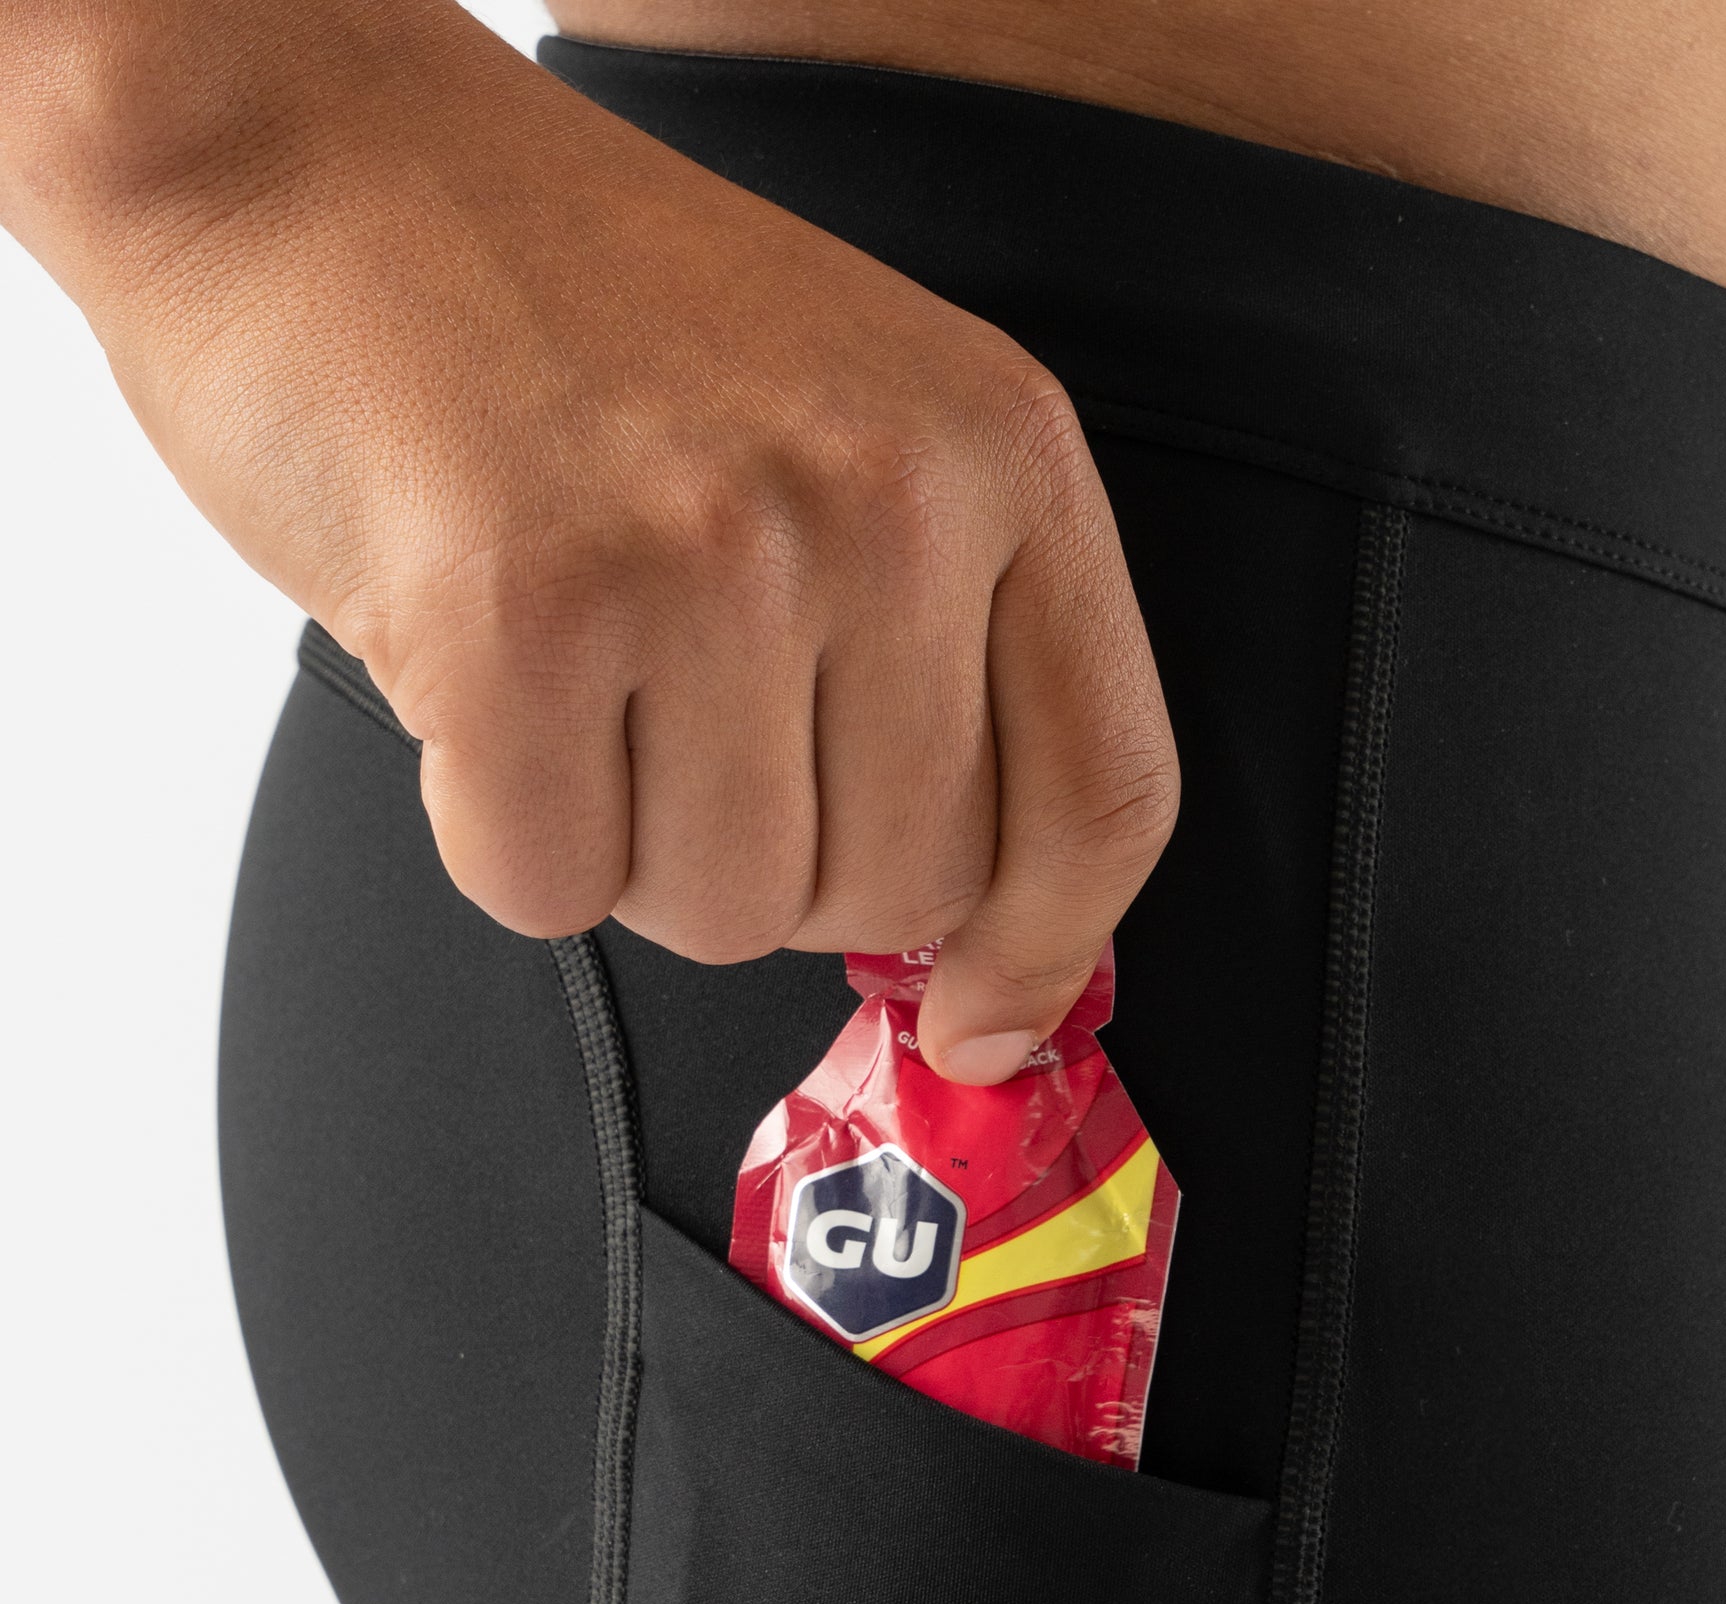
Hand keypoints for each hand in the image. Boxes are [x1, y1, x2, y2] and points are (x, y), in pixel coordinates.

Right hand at [5, 0, 1177, 1077]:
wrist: (307, 143)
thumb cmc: (567, 315)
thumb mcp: (841, 429)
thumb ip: (940, 656)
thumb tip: (982, 964)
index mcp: (999, 447)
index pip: (1105, 789)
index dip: (1048, 950)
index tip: (981, 1024)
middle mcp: (886, 498)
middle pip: (900, 887)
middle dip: (776, 858)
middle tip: (670, 711)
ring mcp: (711, 550)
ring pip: (729, 913)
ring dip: (629, 844)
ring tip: (571, 663)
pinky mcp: (525, 612)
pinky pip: (549, 885)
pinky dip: (493, 826)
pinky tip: (472, 671)